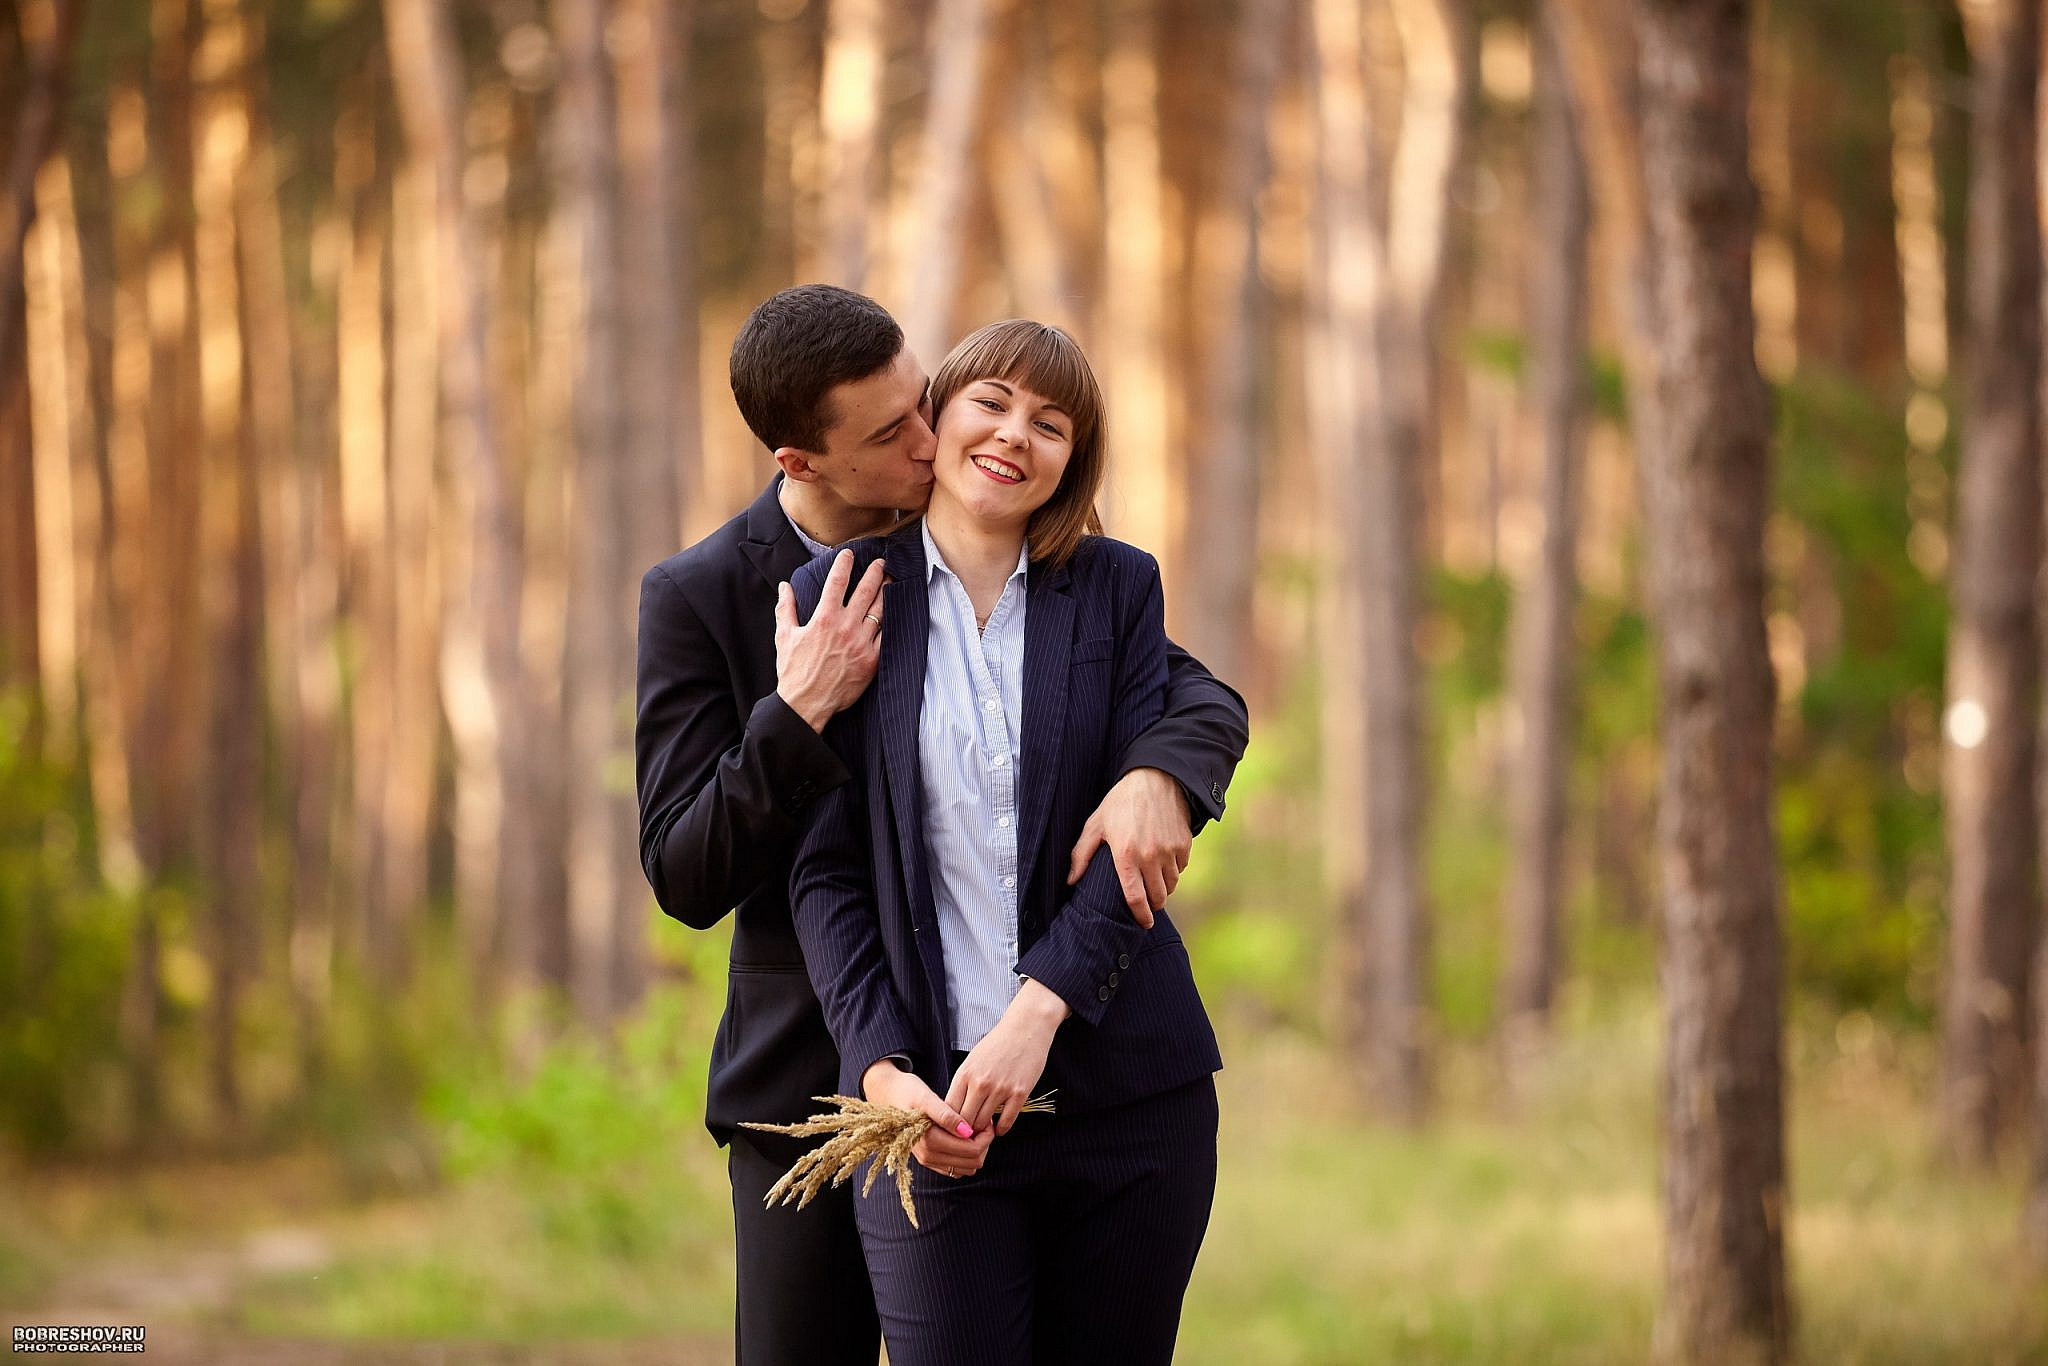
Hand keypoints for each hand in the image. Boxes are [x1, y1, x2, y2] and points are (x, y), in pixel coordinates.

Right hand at [775, 550, 885, 730]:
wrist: (806, 704)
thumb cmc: (793, 671)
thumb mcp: (784, 636)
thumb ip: (786, 608)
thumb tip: (785, 587)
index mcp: (824, 618)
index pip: (837, 581)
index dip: (844, 564)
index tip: (849, 553)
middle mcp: (845, 627)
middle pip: (866, 591)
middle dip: (875, 573)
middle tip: (881, 562)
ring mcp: (861, 643)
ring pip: (880, 611)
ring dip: (886, 593)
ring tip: (890, 582)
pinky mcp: (872, 660)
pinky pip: (885, 636)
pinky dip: (890, 622)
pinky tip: (893, 613)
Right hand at [861, 1058, 992, 1176]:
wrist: (889, 1096)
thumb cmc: (909, 1092)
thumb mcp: (927, 1098)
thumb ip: (946, 1115)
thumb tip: (967, 1131)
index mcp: (929, 1142)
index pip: (973, 1150)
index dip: (986, 1135)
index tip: (986, 1119)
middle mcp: (928, 1156)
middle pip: (973, 1162)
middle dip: (984, 1143)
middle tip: (983, 1123)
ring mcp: (928, 1161)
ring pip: (968, 1168)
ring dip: (977, 1150)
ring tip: (974, 1129)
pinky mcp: (930, 1161)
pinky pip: (957, 1168)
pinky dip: (967, 1155)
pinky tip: (965, 1136)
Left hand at [945, 981, 1067, 1136]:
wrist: (1026, 1028)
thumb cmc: (998, 1044)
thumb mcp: (973, 1060)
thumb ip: (963, 1083)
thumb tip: (954, 1109)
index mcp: (965, 1073)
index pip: (949, 1109)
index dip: (949, 1123)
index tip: (953, 1128)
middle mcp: (980, 1083)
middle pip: (965, 1120)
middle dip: (965, 1130)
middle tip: (968, 1134)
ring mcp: (1001, 1089)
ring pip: (984, 1123)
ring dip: (983, 1131)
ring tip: (984, 1129)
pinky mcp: (1020, 1093)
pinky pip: (1006, 1121)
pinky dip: (1001, 1129)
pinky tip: (999, 1127)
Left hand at [1066, 766, 1191, 927]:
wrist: (1156, 779)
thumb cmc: (1121, 802)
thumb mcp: (1096, 825)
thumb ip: (1081, 855)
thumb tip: (1071, 881)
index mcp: (1126, 855)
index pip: (1135, 898)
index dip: (1140, 915)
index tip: (1143, 923)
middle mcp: (1150, 856)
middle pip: (1158, 896)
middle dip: (1154, 905)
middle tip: (1149, 904)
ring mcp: (1169, 851)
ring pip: (1171, 884)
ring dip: (1164, 888)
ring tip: (1155, 882)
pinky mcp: (1184, 844)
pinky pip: (1181, 868)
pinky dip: (1174, 870)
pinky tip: (1164, 862)